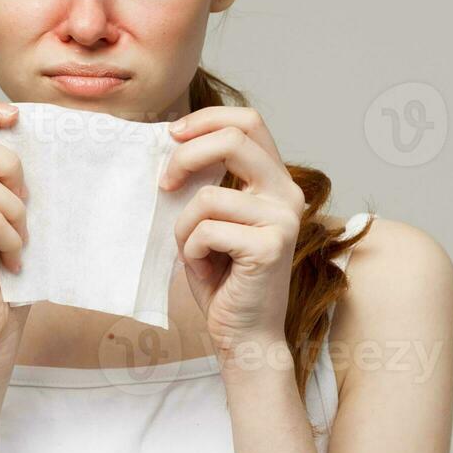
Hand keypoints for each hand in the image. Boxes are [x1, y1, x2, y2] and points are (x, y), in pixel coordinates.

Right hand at [0, 96, 30, 378]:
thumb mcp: (5, 210)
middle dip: (11, 168)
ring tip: (17, 240)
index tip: (13, 118)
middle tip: (25, 204)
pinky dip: (9, 238)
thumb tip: (23, 130)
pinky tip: (9, 262)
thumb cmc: (1, 272)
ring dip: (15, 212)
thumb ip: (0, 174)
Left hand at [159, 106, 307, 361]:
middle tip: (164, 184)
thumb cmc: (223, 278)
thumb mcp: (213, 218)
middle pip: (233, 140)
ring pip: (207, 198)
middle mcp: (288, 194)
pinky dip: (192, 252)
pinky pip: (206, 230)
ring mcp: (282, 219)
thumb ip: (208, 181)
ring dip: (184, 229)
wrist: (244, 334)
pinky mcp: (270, 246)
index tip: (173, 134)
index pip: (248, 121)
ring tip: (196, 254)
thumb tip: (172, 141)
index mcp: (276, 181)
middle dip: (185, 156)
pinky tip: (208, 271)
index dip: (207, 118)